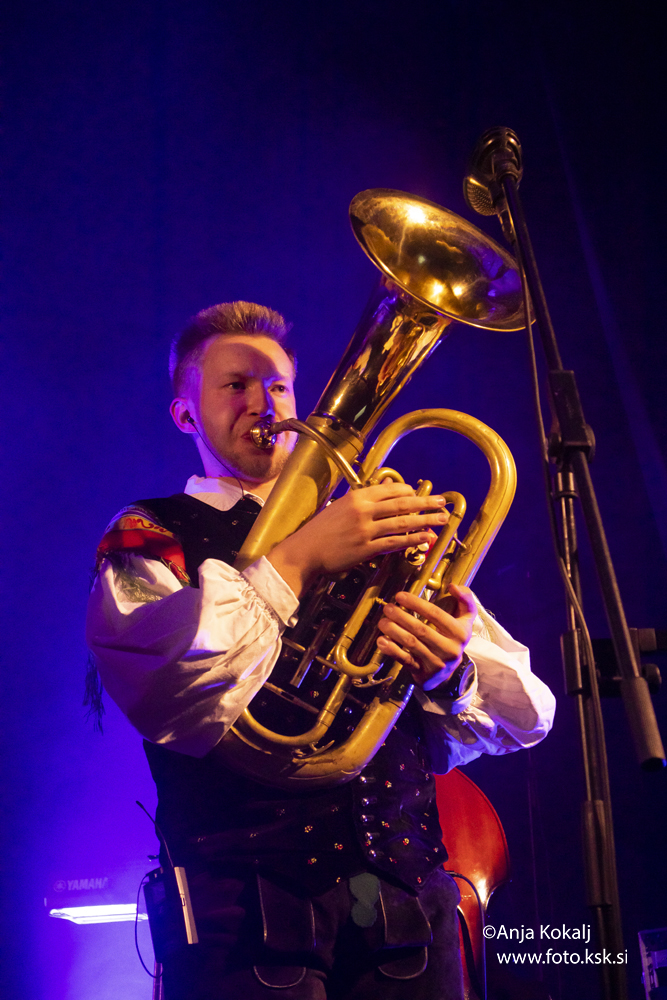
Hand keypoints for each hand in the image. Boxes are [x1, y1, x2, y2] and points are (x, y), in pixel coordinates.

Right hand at [268, 482, 448, 596]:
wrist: (304, 551)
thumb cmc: (319, 531)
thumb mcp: (339, 508)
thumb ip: (361, 501)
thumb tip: (384, 490)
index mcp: (356, 497)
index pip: (389, 490)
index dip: (409, 491)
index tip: (420, 494)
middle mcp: (363, 510)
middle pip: (402, 504)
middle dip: (425, 502)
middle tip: (443, 502)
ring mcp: (365, 530)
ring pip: (402, 522)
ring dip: (425, 520)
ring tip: (441, 519)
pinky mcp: (366, 549)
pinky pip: (395, 543)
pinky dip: (412, 539)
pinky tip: (426, 538)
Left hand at [376, 584, 476, 690]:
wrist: (448, 673)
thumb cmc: (453, 638)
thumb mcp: (465, 620)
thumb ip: (465, 599)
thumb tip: (453, 586)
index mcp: (460, 633)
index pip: (436, 614)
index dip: (416, 603)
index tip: (400, 596)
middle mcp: (450, 649)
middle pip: (422, 630)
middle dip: (401, 617)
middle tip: (388, 608)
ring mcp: (437, 663)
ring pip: (412, 644)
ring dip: (394, 631)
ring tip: (382, 621)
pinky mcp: (424, 673)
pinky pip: (406, 660)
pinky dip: (392, 650)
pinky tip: (381, 640)